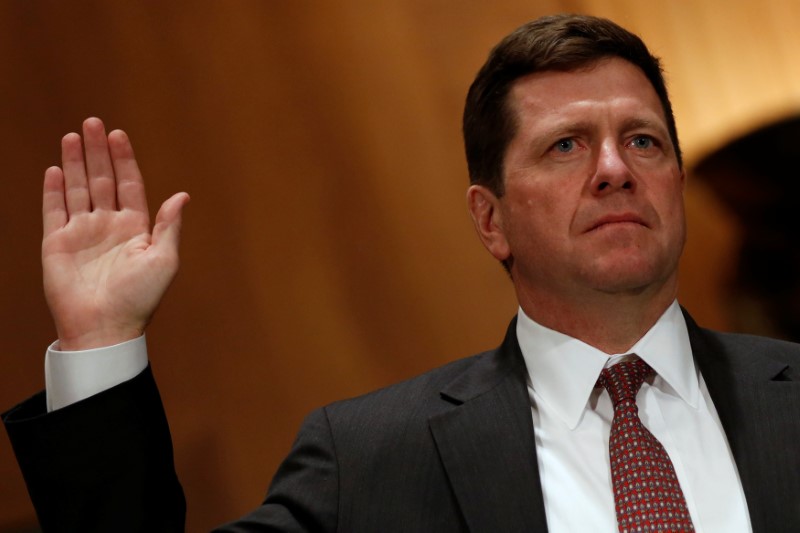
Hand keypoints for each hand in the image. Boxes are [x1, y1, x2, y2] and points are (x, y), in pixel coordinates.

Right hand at [42, 117, 189, 349]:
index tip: (119, 134)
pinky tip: (55, 169)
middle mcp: (109, 226)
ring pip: (78, 189)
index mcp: (136, 228)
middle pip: (102, 179)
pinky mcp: (58, 243)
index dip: (125, 160)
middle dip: (98, 151)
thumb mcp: (163, 259)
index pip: (130, 185)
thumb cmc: (139, 298)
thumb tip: (183, 196)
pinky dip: (54, 190)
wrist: (105, 327)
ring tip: (73, 136)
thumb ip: (169, 226)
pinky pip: (54, 210)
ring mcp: (82, 233)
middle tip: (93, 123)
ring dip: (74, 163)